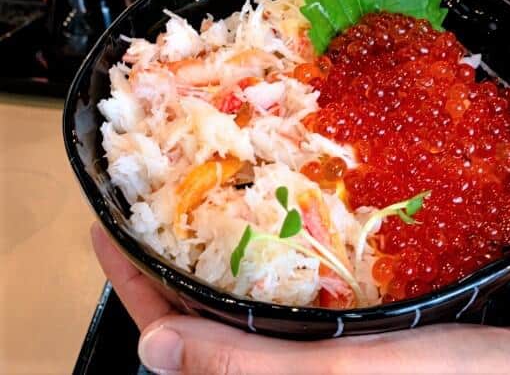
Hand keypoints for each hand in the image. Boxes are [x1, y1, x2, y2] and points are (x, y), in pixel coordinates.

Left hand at [90, 224, 509, 373]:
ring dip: (230, 243)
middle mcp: (292, 366)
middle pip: (210, 312)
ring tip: (210, 189)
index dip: (134, 288)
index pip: (176, 338)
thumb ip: (252, 368)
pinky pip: (307, 282)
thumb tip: (155, 351)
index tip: (108, 231)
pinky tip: (286, 208)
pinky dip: (289, 244)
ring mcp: (327, 343)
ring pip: (257, 291)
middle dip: (179, 256)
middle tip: (156, 198)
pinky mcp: (363, 322)